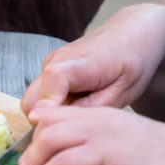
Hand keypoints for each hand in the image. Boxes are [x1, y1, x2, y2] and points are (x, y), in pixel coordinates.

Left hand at [7, 103, 164, 164]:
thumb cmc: (163, 152)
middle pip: (47, 140)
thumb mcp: (122, 129)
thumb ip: (90, 132)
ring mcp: (109, 153)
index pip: (51, 119)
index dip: (30, 140)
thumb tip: (57, 147)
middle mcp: (100, 129)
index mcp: (99, 116)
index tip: (21, 159)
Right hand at [20, 3, 164, 113]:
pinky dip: (53, 104)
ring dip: (50, 112)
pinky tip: (77, 100)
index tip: (50, 128)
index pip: (54, 79)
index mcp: (81, 63)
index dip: (48, 106)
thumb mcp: (122, 92)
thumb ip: (92, 108)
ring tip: (80, 110)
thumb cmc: (132, 63)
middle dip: (48, 119)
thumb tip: (62, 122)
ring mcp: (50, 62)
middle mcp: (57, 59)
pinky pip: (40, 94)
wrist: (131, 35)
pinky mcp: (48, 67)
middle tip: (76, 125)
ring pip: (32, 100)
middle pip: (32, 100)